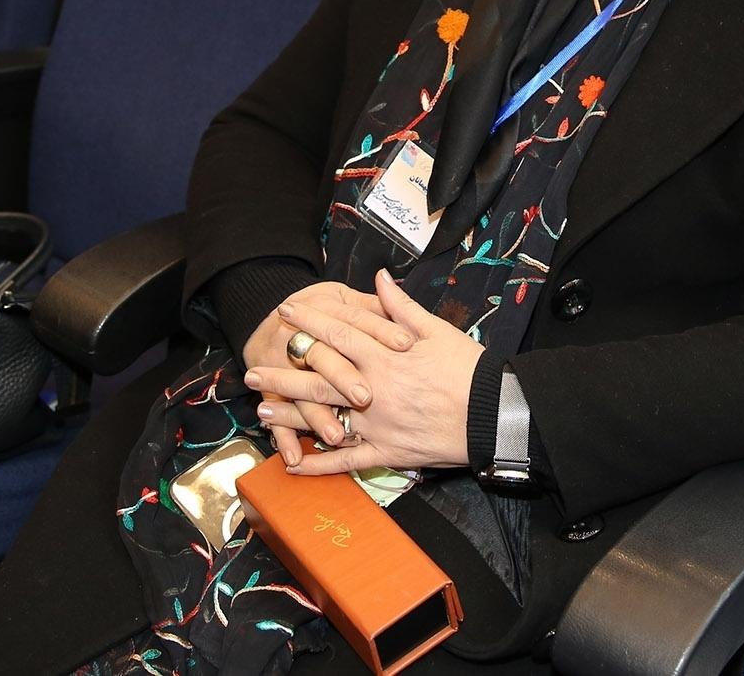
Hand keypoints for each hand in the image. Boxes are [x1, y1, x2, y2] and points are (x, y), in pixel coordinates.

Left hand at [252, 270, 483, 475]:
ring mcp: (376, 425)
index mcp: (385, 357)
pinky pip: (346, 462)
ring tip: (263, 411)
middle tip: (252, 373)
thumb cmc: (467, 368)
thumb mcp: (436, 330)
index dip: (309, 321)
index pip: (337, 335)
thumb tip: (379, 278)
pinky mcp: (386, 453)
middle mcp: (373, 391)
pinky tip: (295, 465)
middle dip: (283, 374)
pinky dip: (320, 465)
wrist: (492, 414)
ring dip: (291, 416)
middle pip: (318, 379)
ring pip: (324, 420)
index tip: (285, 312)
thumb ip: (401, 307)